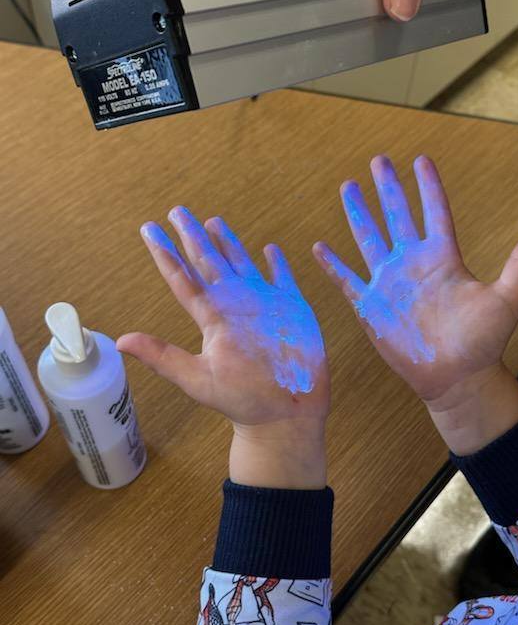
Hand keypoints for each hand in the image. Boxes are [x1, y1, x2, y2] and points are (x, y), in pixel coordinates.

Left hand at [117, 207, 328, 487]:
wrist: (286, 413)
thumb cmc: (242, 400)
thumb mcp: (197, 378)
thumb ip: (162, 356)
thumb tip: (119, 341)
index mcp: (213, 315)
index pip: (183, 277)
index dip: (165, 253)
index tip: (148, 229)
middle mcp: (236, 304)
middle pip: (210, 261)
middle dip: (193, 236)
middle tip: (177, 211)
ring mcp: (264, 304)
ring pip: (241, 263)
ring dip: (228, 242)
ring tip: (213, 221)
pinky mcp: (291, 309)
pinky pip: (282, 278)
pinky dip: (277, 264)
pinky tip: (269, 250)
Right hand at [313, 155, 517, 451]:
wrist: (456, 377)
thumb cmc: (484, 342)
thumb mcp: (506, 299)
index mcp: (443, 258)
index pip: (434, 212)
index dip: (428, 187)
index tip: (421, 159)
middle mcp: (413, 264)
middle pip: (397, 216)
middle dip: (388, 188)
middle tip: (379, 160)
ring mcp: (390, 284)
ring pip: (369, 239)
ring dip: (358, 214)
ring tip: (348, 186)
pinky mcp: (371, 307)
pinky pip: (347, 281)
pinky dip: (333, 265)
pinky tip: (319, 247)